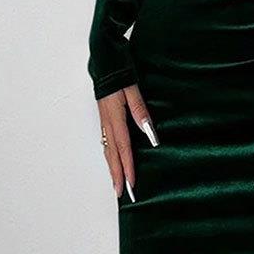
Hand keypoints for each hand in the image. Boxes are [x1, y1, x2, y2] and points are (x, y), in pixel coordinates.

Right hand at [97, 83, 158, 199]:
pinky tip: (113, 161)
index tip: (132, 183)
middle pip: (112, 154)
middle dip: (117, 175)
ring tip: (116, 183)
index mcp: (115, 117)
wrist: (104, 61)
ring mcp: (104, 121)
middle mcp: (107, 122)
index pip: (123, 148)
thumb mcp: (132, 89)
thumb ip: (139, 111)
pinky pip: (106, 142)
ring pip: (107, 150)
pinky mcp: (104, 118)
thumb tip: (148, 132)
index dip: (128, 167)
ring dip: (112, 168)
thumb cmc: (119, 73)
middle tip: (121, 193)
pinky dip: (109, 156)